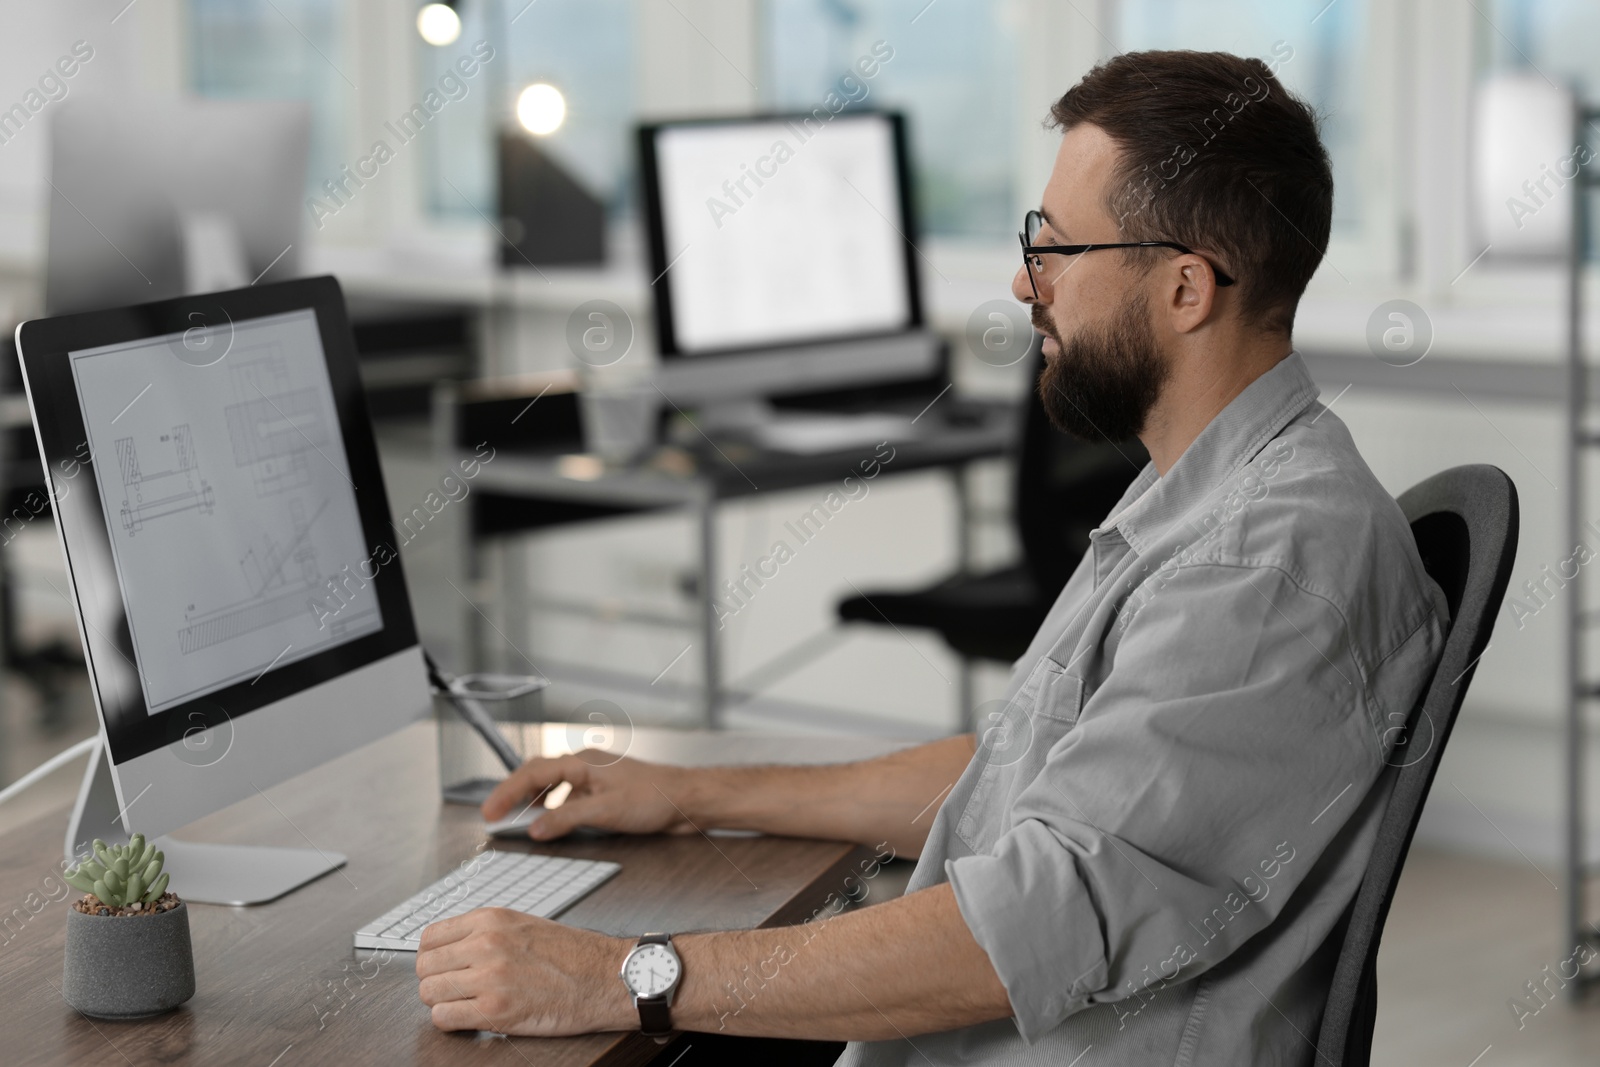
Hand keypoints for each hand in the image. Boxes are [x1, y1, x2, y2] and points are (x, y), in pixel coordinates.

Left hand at [416, 908, 632, 1034]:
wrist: (605, 977)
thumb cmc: (571, 954)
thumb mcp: (523, 924)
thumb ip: (485, 932)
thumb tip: (450, 948)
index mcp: (490, 920)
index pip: (430, 937)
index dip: (433, 956)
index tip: (442, 966)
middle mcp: (485, 945)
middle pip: (425, 967)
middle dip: (435, 981)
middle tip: (454, 989)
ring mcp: (488, 978)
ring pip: (429, 994)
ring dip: (442, 1002)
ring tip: (465, 1004)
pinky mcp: (495, 1011)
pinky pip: (444, 1019)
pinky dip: (451, 1022)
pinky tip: (470, 1018)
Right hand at [481, 753, 699, 839]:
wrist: (687, 799)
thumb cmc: (654, 798)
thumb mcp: (606, 811)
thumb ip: (567, 819)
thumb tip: (534, 828)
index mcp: (582, 762)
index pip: (533, 773)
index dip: (507, 792)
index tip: (489, 811)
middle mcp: (586, 766)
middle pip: (539, 775)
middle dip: (514, 795)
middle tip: (495, 816)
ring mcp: (596, 778)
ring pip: (554, 785)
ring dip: (533, 801)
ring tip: (518, 820)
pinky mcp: (605, 792)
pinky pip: (569, 796)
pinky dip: (554, 807)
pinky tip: (555, 821)